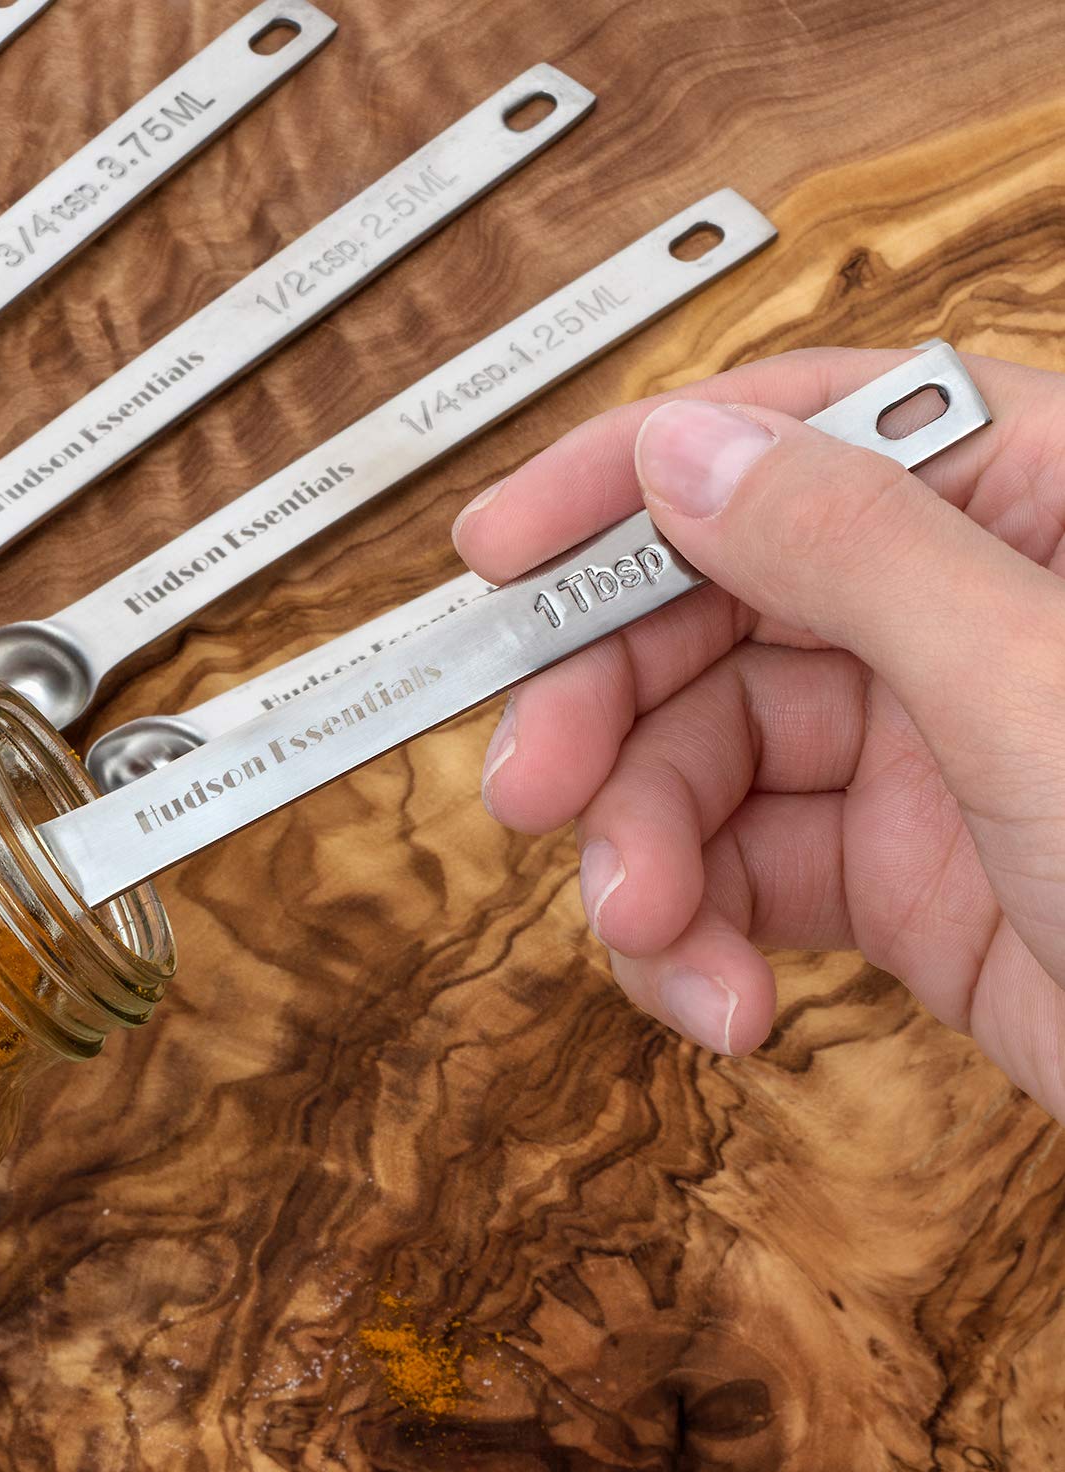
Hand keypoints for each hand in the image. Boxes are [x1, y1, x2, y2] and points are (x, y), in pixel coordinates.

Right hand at [452, 348, 1064, 1121]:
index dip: (623, 484)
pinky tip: (719, 991)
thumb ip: (857, 551)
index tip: (501, 549)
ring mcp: (918, 751)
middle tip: (534, 789)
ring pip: (703, 763)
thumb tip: (686, 452)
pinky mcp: (892, 876)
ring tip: (650, 932)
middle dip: (608, 714)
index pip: (784, 440)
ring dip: (645, 854)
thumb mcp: (1040, 688)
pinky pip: (739, 876)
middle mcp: (955, 614)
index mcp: (1022, 505)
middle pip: (708, 618)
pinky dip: (697, 936)